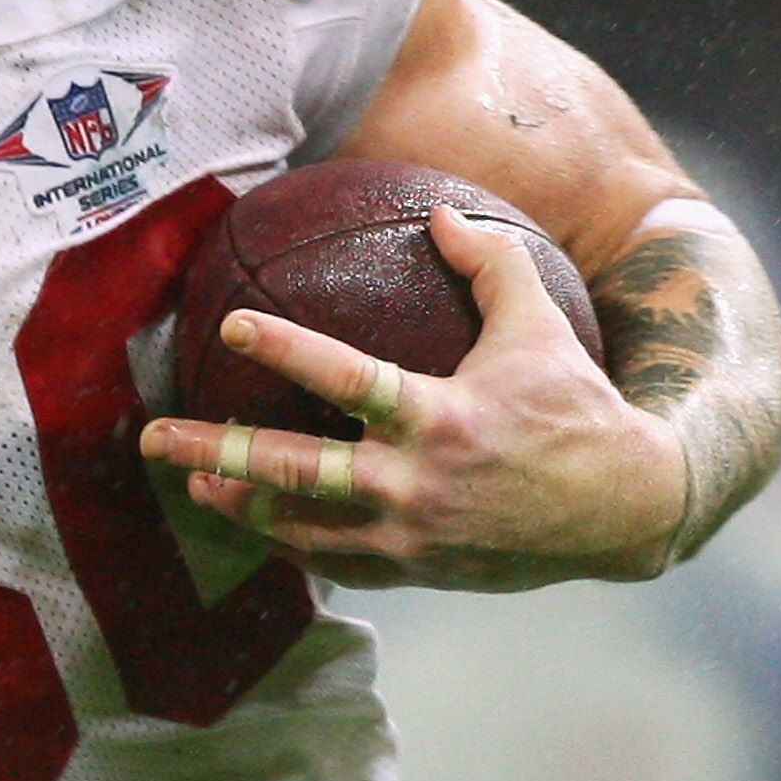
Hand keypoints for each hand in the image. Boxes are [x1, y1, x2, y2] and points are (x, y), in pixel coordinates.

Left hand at [138, 206, 686, 589]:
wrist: (625, 511)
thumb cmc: (576, 407)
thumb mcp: (542, 327)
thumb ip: (492, 264)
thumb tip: (438, 211)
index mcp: (440, 418)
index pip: (346, 378)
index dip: (286, 350)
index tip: (232, 324)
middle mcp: (416, 483)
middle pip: (294, 470)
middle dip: (217, 452)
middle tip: (154, 436)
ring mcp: (412, 534)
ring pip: (302, 525)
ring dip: (240, 505)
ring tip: (192, 481)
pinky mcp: (417, 568)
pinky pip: (336, 560)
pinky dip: (291, 544)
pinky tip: (254, 523)